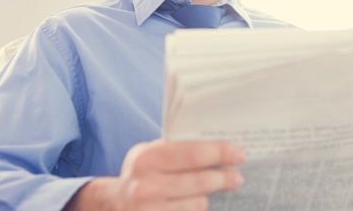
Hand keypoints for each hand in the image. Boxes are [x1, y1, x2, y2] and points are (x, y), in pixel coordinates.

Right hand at [64, 139, 245, 210]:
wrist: (113, 204)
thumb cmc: (142, 174)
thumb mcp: (151, 154)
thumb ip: (179, 149)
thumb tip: (221, 147)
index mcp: (147, 158)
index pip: (193, 153)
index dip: (220, 153)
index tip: (239, 153)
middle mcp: (145, 186)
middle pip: (200, 182)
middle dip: (224, 178)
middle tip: (238, 177)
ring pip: (197, 204)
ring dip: (207, 198)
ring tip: (209, 191)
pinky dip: (195, 209)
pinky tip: (195, 203)